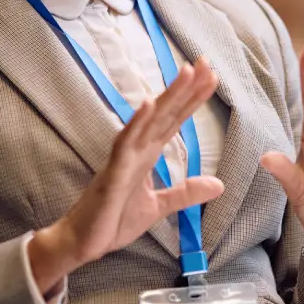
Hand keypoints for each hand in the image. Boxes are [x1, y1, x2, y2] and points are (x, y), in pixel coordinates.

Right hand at [29, 59, 224, 293]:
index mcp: (147, 153)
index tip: (211, 76)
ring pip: (150, 120)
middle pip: (167, 112)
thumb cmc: (113, 220)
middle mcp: (137, 148)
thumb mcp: (159, 207)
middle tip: (205, 61)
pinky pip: (125, 143)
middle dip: (186, 87)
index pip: (175, 120)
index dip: (193, 98)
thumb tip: (219, 184)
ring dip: (168, 95)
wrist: (83, 242)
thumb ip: (186, 193)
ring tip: (186, 72)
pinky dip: (137, 122)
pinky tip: (148, 104)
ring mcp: (124, 157)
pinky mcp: (113, 172)